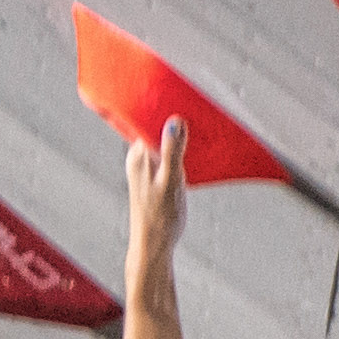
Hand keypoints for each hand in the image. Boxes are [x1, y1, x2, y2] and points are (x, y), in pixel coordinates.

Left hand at [125, 118, 190, 273]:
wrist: (154, 246)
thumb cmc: (160, 217)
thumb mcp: (170, 182)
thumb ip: (172, 151)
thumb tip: (174, 122)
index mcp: (138, 154)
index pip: (149, 119)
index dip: (166, 105)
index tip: (185, 92)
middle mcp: (138, 157)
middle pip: (157, 127)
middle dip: (175, 117)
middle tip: (199, 106)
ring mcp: (146, 166)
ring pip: (163, 140)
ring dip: (180, 134)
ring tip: (201, 123)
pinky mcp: (155, 176)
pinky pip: (167, 153)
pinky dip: (180, 148)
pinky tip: (195, 147)